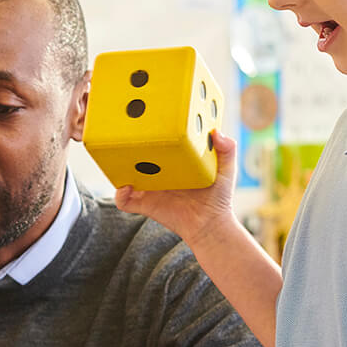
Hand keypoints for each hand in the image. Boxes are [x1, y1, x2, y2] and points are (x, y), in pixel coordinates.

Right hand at [113, 132, 238, 247]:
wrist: (210, 225)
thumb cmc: (218, 197)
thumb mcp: (227, 170)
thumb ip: (227, 150)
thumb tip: (216, 132)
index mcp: (174, 160)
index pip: (159, 142)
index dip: (152, 132)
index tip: (148, 121)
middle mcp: (159, 172)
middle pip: (138, 155)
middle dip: (130, 145)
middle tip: (129, 135)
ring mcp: (150, 188)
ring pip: (126, 175)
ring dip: (119, 166)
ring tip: (120, 157)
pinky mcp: (145, 204)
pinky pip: (124, 200)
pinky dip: (120, 194)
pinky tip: (126, 186)